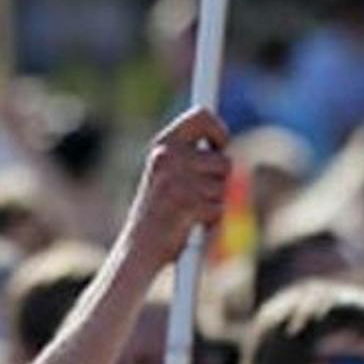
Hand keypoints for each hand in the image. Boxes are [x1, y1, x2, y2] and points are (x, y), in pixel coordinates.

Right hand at [123, 108, 230, 268]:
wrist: (139, 247)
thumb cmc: (159, 211)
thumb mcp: (170, 174)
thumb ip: (192, 156)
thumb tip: (224, 140)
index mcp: (163, 145)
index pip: (201, 116)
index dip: (218, 129)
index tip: (221, 144)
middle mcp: (168, 157)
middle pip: (223, 160)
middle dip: (220, 179)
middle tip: (201, 192)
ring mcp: (177, 180)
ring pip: (223, 186)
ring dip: (214, 201)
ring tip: (191, 211)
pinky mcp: (187, 203)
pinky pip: (220, 208)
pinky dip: (212, 220)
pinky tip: (191, 224)